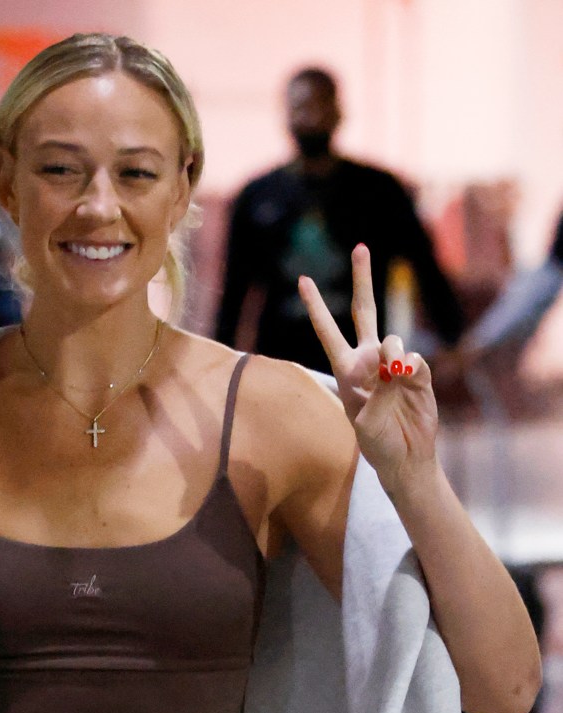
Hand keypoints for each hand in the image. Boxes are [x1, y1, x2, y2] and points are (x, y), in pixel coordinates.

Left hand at [298, 243, 438, 493]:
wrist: (405, 457)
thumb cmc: (377, 443)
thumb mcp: (367, 420)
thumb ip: (381, 388)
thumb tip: (399, 360)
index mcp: (346, 370)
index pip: (327, 332)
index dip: (316, 306)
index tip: (303, 279)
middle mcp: (368, 360)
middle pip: (365, 311)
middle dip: (362, 280)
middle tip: (360, 247)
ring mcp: (393, 363)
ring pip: (394, 340)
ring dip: (393, 357)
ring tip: (394, 381)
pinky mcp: (418, 371)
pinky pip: (414, 358)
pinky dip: (412, 369)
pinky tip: (410, 382)